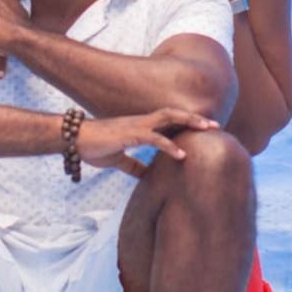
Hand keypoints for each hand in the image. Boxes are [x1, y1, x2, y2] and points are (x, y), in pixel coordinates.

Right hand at [76, 108, 220, 177]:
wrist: (74, 139)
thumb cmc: (94, 146)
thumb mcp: (117, 160)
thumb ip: (134, 166)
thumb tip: (147, 176)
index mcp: (140, 126)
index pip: (168, 121)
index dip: (186, 123)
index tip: (205, 128)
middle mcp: (141, 122)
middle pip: (174, 114)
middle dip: (195, 118)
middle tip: (216, 124)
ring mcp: (137, 126)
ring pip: (169, 118)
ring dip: (189, 122)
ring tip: (208, 129)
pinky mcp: (130, 134)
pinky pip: (154, 139)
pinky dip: (170, 146)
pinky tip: (182, 154)